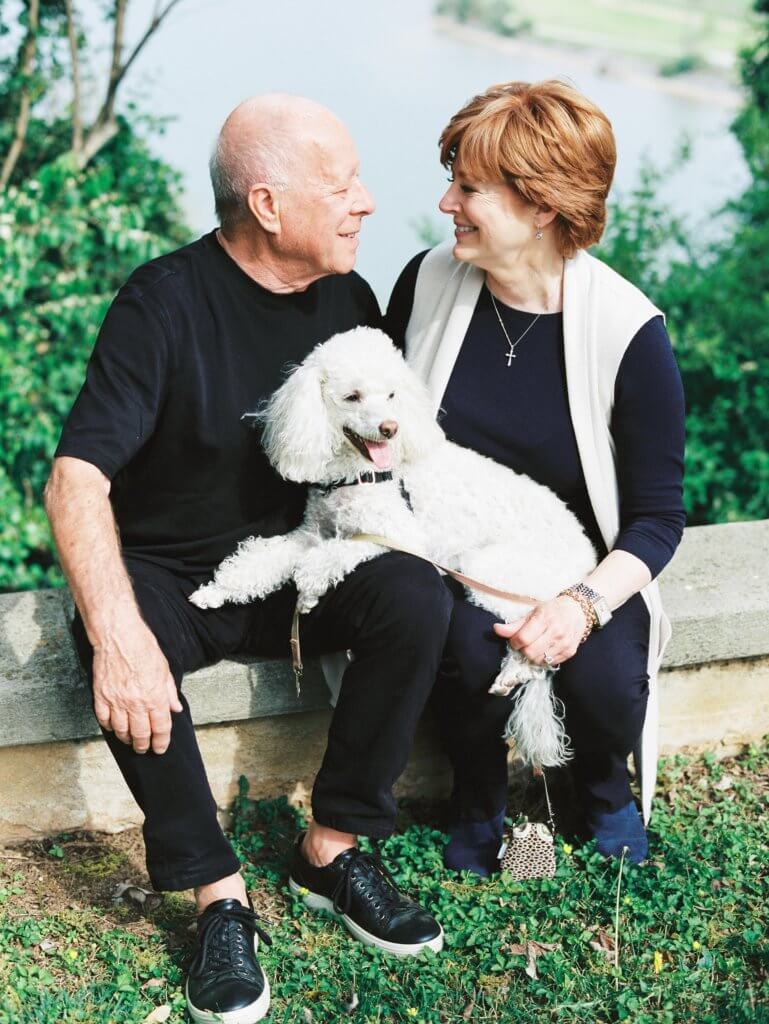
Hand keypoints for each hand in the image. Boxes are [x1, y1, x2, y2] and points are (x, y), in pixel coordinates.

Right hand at [91, 615, 182, 754]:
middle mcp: (136, 703)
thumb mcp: (164, 669)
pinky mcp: (101, 696)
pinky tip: (113, 727)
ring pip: (121, 731)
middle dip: (143, 745)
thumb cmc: (144, 648)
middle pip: (140, 734)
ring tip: (130, 741)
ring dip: (127, 739)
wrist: (119, 636)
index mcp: (155, 697)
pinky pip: (104, 719)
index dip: (161, 742)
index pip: (160, 728)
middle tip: (144, 749)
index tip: (160, 748)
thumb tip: (175, 709)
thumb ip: (169, 692)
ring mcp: (117, 701)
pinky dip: (109, 727)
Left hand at [493, 596, 589, 666]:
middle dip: (523, 650)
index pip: (523, 639)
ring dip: (533, 656)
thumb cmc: (552, 610)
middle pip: (530, 652)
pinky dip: (544, 658)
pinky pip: (550, 663)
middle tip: (525, 643)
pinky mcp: (570, 652)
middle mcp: (556, 632)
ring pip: (539, 660)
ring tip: (535, 646)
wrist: (577, 610)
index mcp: (544, 618)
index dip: (514, 642)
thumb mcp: (532, 613)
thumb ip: (514, 624)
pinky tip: (545, 649)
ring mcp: (564, 643)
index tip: (515, 640)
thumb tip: (496, 629)